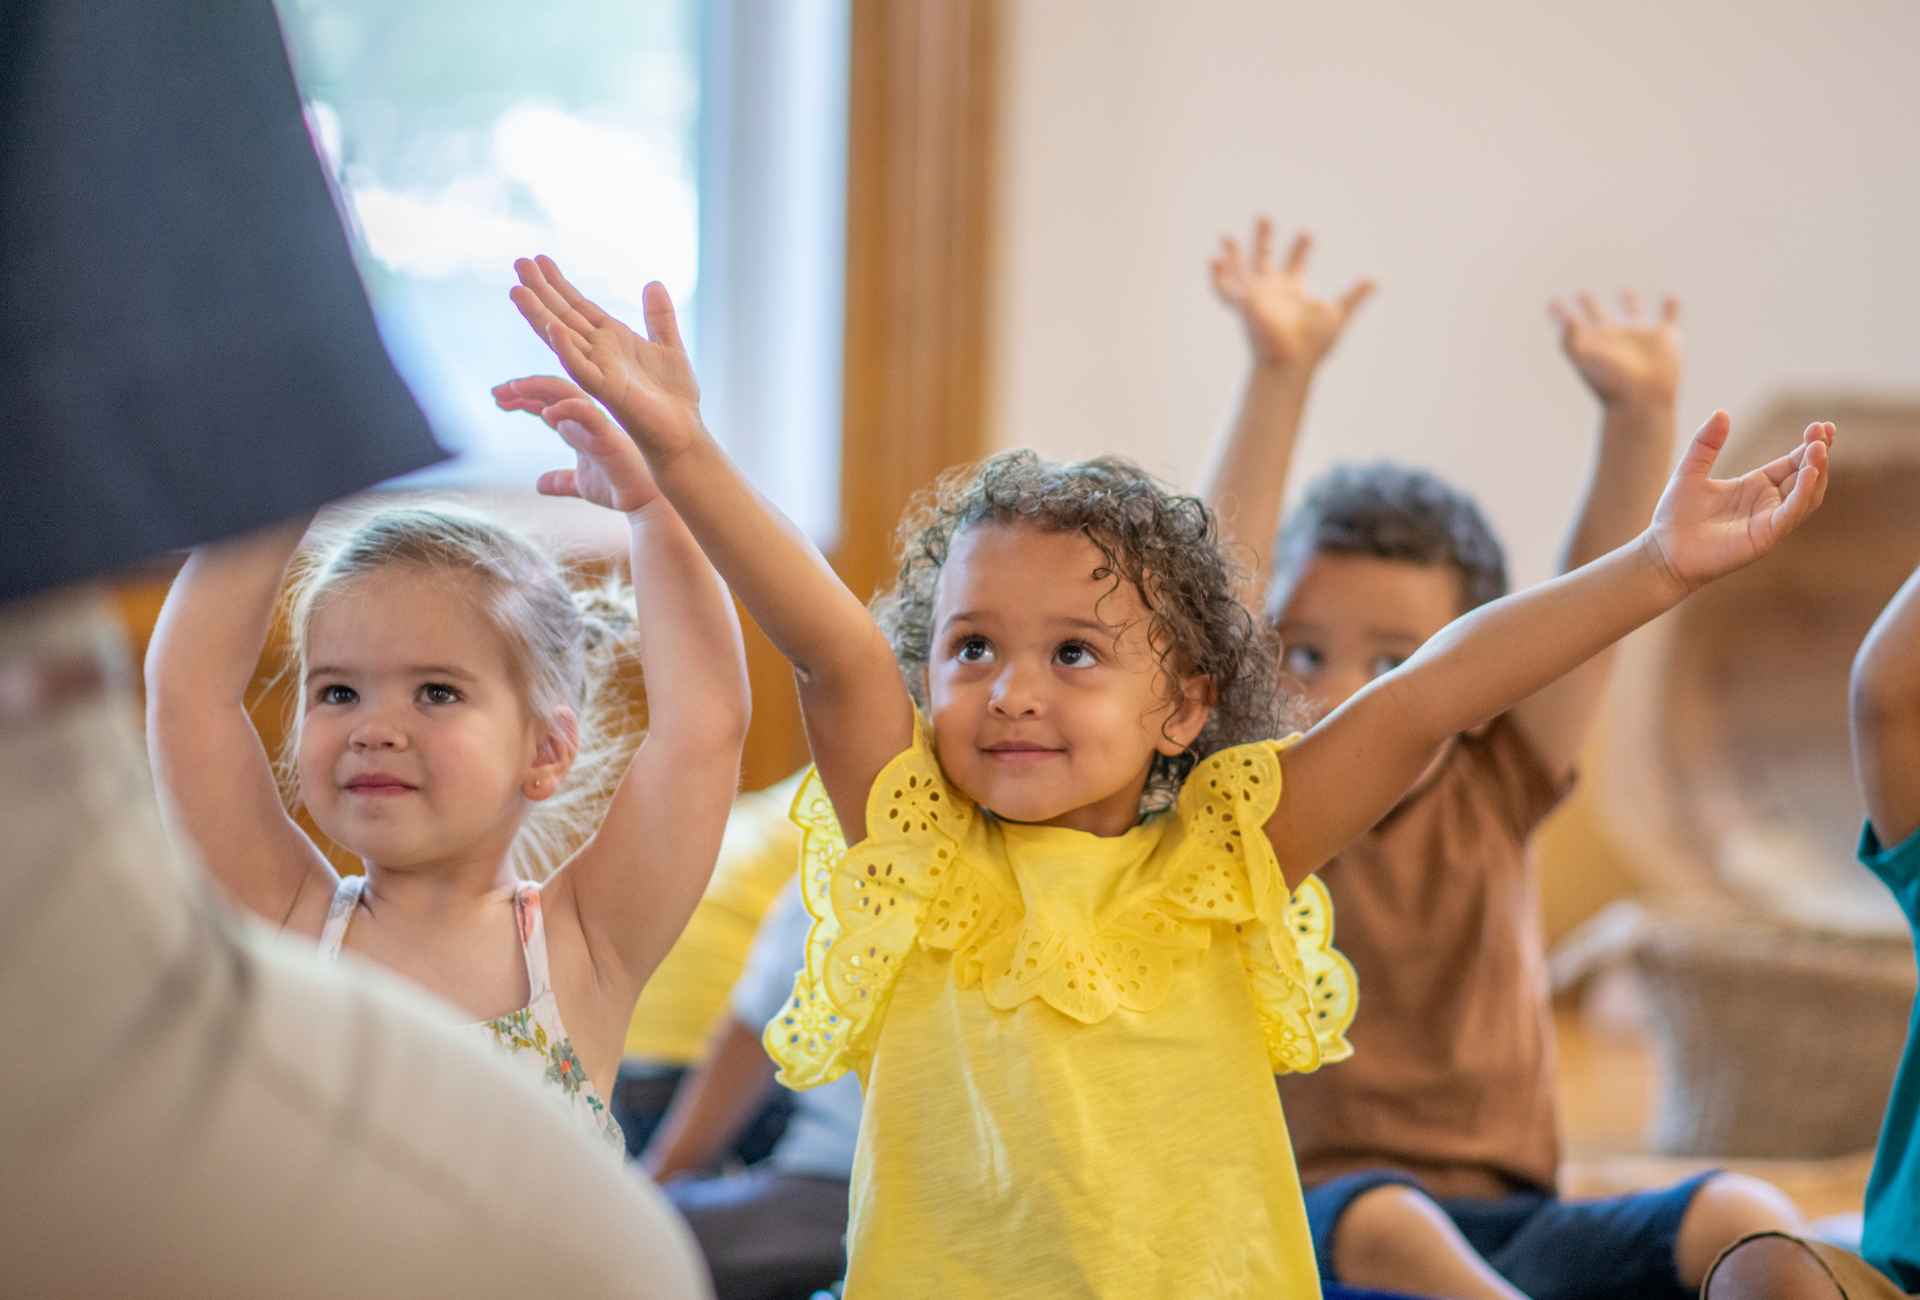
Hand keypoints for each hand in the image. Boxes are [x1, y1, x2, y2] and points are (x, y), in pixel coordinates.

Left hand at [492, 374, 662, 513]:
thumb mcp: (580, 484)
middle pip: (551, 390)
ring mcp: (597, 424)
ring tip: (512, 389)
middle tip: (496, 391)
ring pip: (566, 391)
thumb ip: (560, 480)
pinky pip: (586, 413)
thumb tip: (539, 484)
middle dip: (522, 388)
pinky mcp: (607, 435)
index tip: (497, 399)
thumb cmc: (618, 489)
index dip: (522, 398)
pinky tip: (546, 414)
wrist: (646, 503)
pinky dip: (566, 408)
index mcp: (578, 427)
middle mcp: (586, 419)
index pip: (546, 403)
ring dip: (537, 387)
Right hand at [509, 256, 703, 461]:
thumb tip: (653, 282)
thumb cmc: (675, 396)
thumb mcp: (669, 345)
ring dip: (539, 315)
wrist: (683, 432)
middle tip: (518, 263)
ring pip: (562, 338)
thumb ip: (659, 316)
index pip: (578, 306)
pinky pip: (582, 369)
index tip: (539, 260)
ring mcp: (600, 370)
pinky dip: (567, 349)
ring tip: (518, 291)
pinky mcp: (607, 390)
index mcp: (612, 339)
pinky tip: (553, 328)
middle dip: (541, 290)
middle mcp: (599, 352)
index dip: (559, 283)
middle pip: (563, 315)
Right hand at [1210, 217, 1373, 371]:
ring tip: (1224, 236)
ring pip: (1240, 270)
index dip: (1301, 247)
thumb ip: (1352, 295)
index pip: (1296, 263)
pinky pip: (1225, 289)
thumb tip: (1374, 280)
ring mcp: (1255, 297)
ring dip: (1233, 254)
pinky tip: (1212, 258)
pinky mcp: (1243, 304)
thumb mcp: (1336, 314)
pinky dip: (1217, 276)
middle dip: (1264, 238)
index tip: (1307, 233)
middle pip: (1265, 258)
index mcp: (1294, 291)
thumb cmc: (1312, 345)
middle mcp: (1272, 291)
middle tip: (1264, 216)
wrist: (1291, 360)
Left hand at [1551, 291, 1680, 411]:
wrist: (1643, 402)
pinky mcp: (1666, 339)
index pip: (1571, 324)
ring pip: (1633, 313)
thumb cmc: (1610, 382)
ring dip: (1630, 302)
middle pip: (1599, 316)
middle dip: (1590, 304)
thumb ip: (1567, 334)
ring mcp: (1639, 337)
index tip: (1552, 302)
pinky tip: (1670, 298)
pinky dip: (1671, 307)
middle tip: (1582, 292)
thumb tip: (1555, 308)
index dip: (1560, 312)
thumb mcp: (1583, 356)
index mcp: (1591, 342)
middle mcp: (1613, 338)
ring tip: (1625, 291)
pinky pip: (1669, 317)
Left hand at [1646, 412, 1832, 593]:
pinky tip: (1808, 473)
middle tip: (1825, 431)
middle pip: (1807, 476)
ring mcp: (1769, 521)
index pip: (1793, 463)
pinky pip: (1791, 513)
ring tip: (1819, 447)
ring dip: (1817, 471)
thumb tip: (1721, 413)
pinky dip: (1803, 493)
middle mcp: (1768, 503)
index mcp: (1756, 486)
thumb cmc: (1676, 516)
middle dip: (1819, 453)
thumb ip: (1705, 444)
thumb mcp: (1690, 471)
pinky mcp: (1765, 536)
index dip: (1809, 446)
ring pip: (1807, 495)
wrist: (1663, 552)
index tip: (1822, 426)